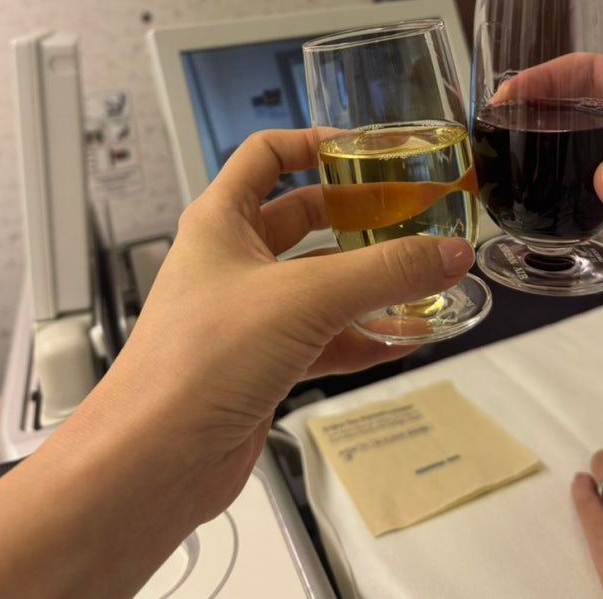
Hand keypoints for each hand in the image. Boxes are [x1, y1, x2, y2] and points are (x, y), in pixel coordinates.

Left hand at [117, 128, 474, 520]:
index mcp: (221, 221)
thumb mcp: (304, 298)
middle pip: (303, 218)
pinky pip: (323, 337)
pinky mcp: (263, 362)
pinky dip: (362, 336)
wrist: (155, 460)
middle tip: (408, 213)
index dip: (313, 144)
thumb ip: (384, 272)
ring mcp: (248, 313)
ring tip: (422, 276)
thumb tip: (447, 253)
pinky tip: (403, 338)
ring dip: (369, 282)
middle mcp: (232, 261)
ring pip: (319, 283)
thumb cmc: (196, 362)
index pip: (265, 155)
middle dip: (356, 214)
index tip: (364, 149)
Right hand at [491, 56, 602, 276]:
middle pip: (574, 122)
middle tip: (500, 146)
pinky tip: (548, 222)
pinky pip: (593, 219)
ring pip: (577, 173)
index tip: (512, 93)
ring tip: (512, 186)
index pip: (594, 72)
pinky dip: (567, 222)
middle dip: (536, 130)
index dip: (547, 77)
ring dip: (546, 181)